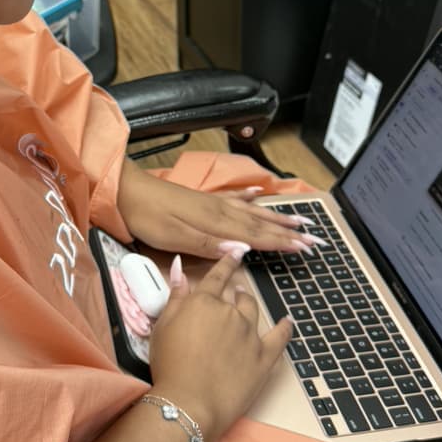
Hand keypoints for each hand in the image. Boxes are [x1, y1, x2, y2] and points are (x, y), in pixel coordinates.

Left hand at [117, 162, 322, 262]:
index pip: (256, 236)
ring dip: (275, 217)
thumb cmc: (148, 218)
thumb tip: (243, 250)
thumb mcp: (175, 237)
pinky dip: (248, 197)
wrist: (126, 191)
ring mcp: (212, 204)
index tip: (306, 248)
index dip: (281, 243)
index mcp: (216, 223)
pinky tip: (257, 193)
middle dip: (288, 232)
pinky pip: (233, 199)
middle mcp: (220, 211)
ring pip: (251, 211)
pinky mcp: (201, 200)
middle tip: (315, 238)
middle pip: (260, 224)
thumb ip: (209, 244)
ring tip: (298, 219)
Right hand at [148, 252, 291, 441]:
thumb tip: (179, 267)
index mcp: (204, 302)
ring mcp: (250, 335)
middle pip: (237, 295)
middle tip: (233, 291)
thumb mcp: (163, 326)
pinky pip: (279, 338)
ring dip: (250, 304)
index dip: (227, 262)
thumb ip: (175, 296)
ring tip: (246, 303)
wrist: (190, 402)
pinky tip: (287, 322)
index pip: (218, 275)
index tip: (236, 250)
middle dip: (235, 290)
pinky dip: (284, 328)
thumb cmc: (170, 365)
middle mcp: (231, 313)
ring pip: (254, 311)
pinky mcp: (264, 358)